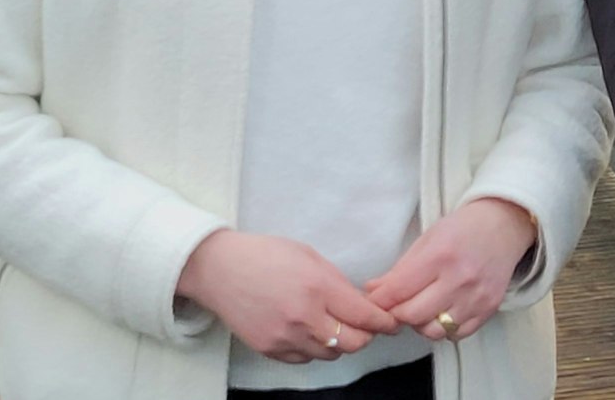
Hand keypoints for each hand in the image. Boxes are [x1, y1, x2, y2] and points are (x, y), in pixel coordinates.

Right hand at [177, 230, 398, 362]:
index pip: (365, 316)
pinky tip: (310, 332)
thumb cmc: (266, 256)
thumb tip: (363, 306)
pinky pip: (305, 359)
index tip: (394, 324)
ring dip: (340, 344)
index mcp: (318, 288)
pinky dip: (315, 349)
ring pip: (331, 355)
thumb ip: (338, 284)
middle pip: (353, 344)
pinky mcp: (269, 349)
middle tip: (366, 325)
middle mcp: (303, 317)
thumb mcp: (311, 258)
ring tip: (334, 325)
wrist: (219, 269)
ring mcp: (285, 337)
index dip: (385, 323)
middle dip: (366, 335)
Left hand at [366, 197, 537, 341]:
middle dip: (397, 313)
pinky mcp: (489, 308)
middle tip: (396, 305)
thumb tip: (372, 293)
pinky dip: (444, 328)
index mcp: (441, 255)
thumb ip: (399, 270)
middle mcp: (460, 279)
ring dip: (420, 324)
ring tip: (421, 308)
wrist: (505, 225)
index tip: (373, 302)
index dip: (379, 301)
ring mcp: (477, 296)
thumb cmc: (462, 229)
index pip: (397, 291)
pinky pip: (457, 334)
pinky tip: (443, 311)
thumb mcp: (427, 239)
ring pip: (434, 330)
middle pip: (412, 315)